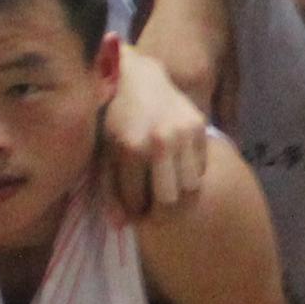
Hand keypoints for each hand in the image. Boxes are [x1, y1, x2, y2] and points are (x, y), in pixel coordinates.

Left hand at [99, 50, 212, 216]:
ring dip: (178, 192)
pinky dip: (190, 172)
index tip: (134, 207)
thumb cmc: (113, 119)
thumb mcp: (103, 153)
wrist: (135, 78)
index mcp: (131, 149)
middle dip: (160, 209)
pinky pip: (201, 166)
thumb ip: (110, 190)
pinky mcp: (199, 125)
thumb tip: (121, 226)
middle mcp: (160, 141)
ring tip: (166, 187)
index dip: (135, 211)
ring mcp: (183, 132)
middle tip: (154, 205)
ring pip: (191, 187)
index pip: (138, 202)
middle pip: (170, 201)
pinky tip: (176, 165)